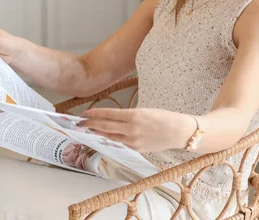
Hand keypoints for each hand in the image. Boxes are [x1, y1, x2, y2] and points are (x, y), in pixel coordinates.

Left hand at [78, 108, 195, 151]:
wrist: (179, 132)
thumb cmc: (164, 117)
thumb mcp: (145, 111)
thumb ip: (128, 115)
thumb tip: (112, 118)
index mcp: (135, 115)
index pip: (109, 114)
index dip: (95, 114)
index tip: (85, 113)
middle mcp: (132, 129)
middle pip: (106, 126)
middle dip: (91, 124)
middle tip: (79, 122)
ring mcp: (134, 140)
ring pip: (111, 136)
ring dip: (98, 132)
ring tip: (88, 129)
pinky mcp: (137, 148)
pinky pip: (120, 142)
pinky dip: (110, 138)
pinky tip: (103, 136)